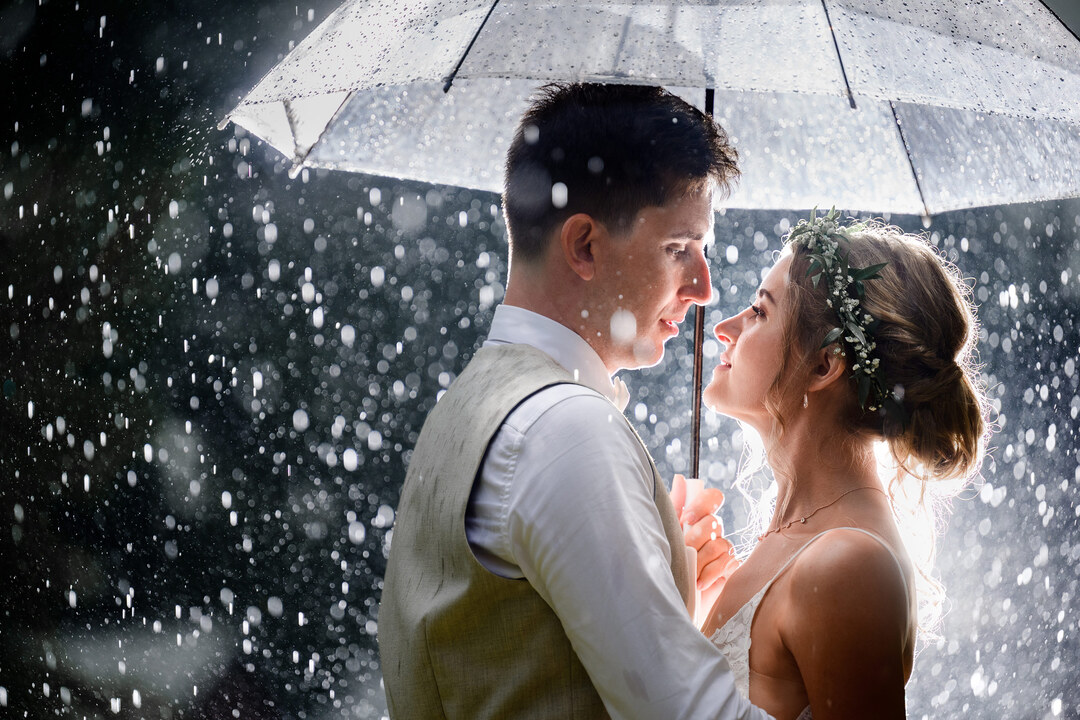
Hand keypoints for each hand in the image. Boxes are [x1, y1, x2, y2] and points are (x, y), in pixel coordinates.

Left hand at [672, 474, 740, 626]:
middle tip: (685, 549)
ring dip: (702, 559)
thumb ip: (674, 507)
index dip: (704, 503)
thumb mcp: (665, 535)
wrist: (671, 602)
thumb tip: (681, 479)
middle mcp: (711, 533)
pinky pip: (728, 562)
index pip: (712, 497)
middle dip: (696, 538)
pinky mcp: (730, 571)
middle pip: (714, 522)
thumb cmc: (664, 567)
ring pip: (721, 543)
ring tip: (689, 573)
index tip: (687, 517)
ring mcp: (722, 552)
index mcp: (695, 519)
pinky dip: (711, 573)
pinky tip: (699, 583)